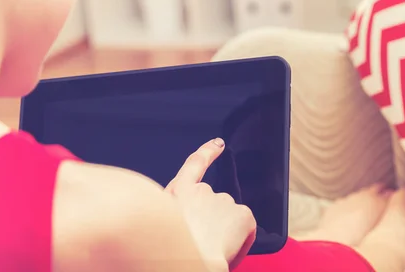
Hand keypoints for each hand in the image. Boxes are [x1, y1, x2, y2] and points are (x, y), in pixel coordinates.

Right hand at [165, 138, 255, 270]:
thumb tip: (187, 219)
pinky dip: (240, 241)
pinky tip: (227, 250)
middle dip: (212, 221)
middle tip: (202, 243)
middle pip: (213, 204)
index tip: (218, 143)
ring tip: (210, 250)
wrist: (187, 261)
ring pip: (229, 219)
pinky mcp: (243, 214)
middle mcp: (202, 190)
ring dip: (223, 233)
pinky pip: (245, 230)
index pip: (196, 164)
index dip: (208, 152)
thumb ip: (176, 211)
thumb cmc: (168, 252)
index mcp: (178, 192)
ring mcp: (224, 200)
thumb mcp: (159, 223)